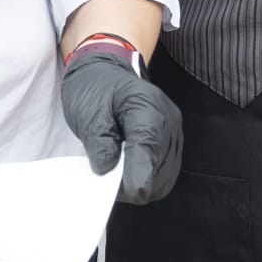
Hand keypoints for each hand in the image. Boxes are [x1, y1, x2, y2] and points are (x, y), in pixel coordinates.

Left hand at [59, 43, 181, 203]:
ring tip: (115, 173)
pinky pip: (165, 172)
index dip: (134, 178)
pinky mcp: (172, 143)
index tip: (121, 192)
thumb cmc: (97, 87)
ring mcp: (174, 133)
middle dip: (133, 182)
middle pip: (159, 170)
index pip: (147, 152)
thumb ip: (99, 143)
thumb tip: (107, 172)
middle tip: (106, 179)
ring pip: (164, 177)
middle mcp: (168, 122)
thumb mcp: (88, 112)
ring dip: (140, 182)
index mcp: (147, 109)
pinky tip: (128, 171)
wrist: (108, 69)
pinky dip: (147, 178)